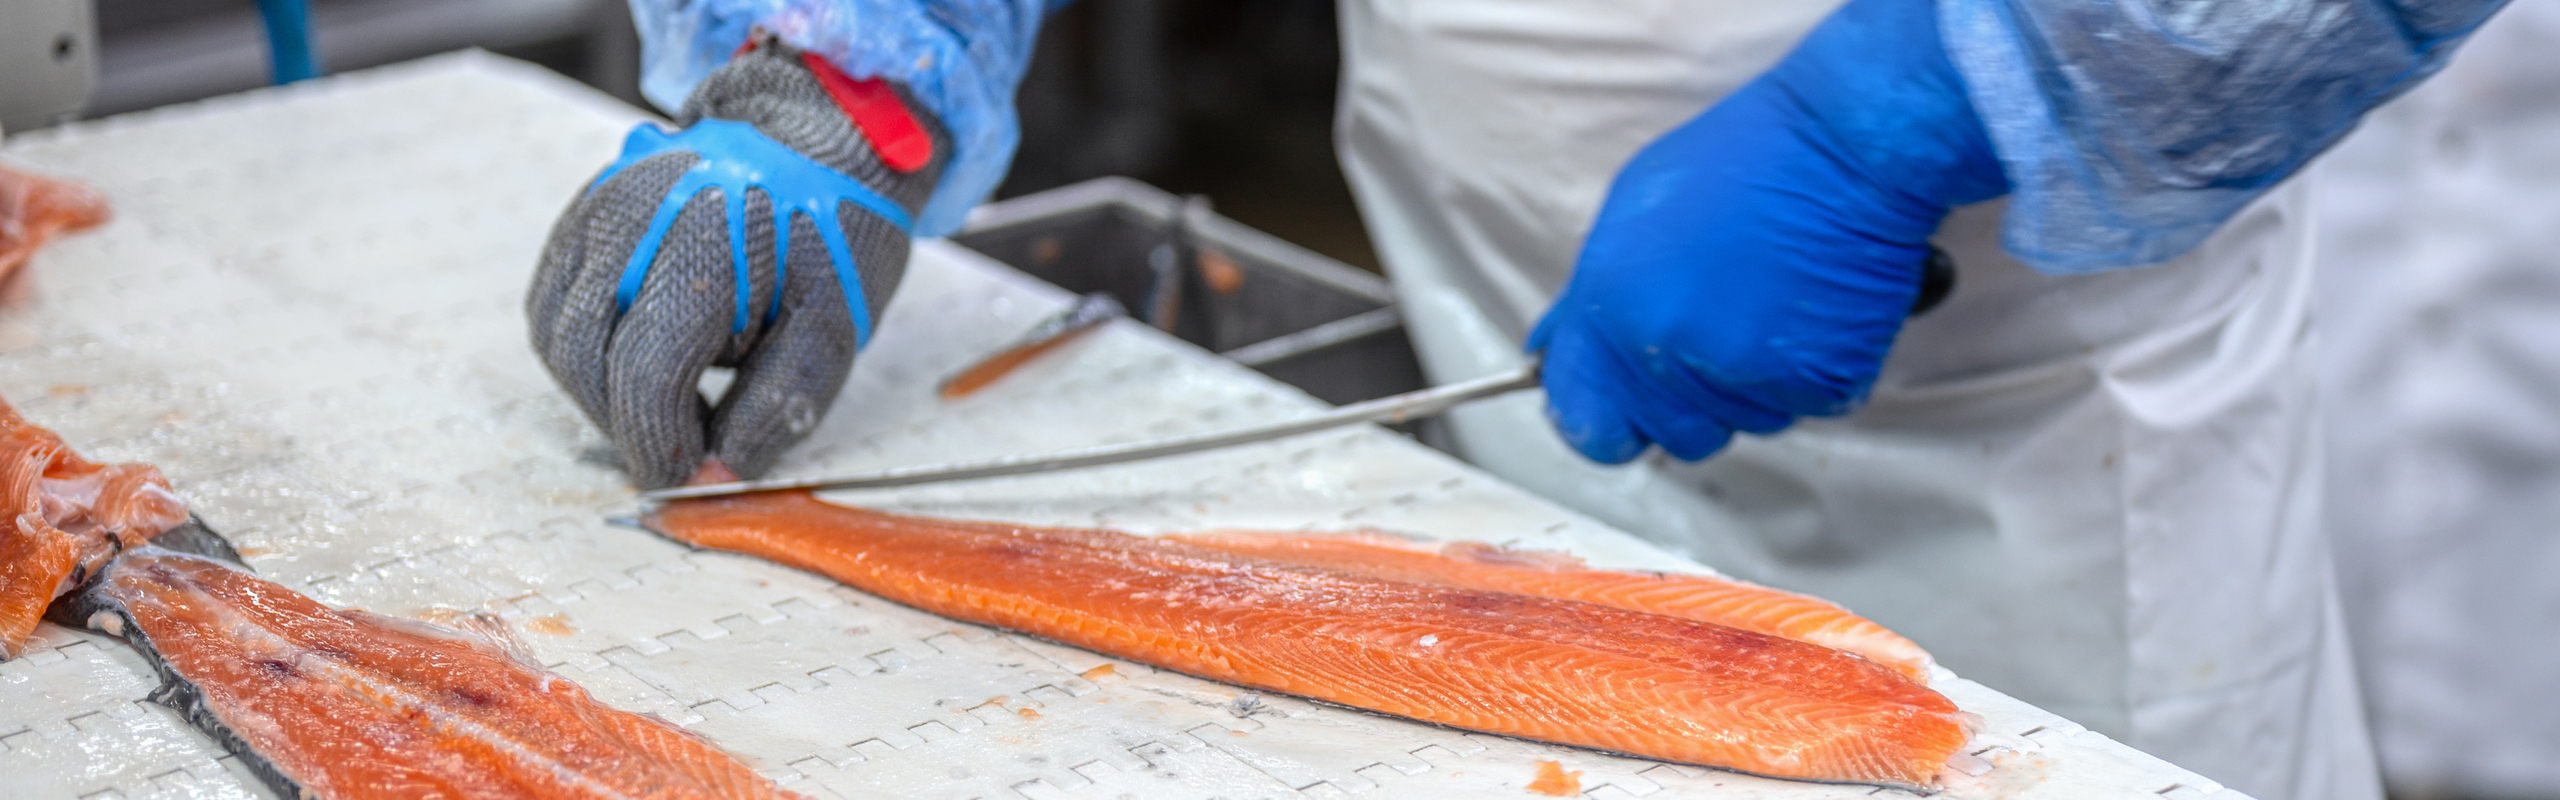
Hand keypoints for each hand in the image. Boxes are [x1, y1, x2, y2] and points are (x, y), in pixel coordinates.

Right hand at [528, 36, 947, 487]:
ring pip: (556, 335)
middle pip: (585, 361)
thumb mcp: (831, 330)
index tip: (688, 477)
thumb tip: (715, 480)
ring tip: (664, 402)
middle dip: (626, 424)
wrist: (813, 143)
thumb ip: (775, 409)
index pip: (645, 377)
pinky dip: (583, 348)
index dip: (660, 446)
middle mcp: (630, 221)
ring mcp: (594, 210)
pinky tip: (637, 358)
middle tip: (680, 444)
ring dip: (598, 390)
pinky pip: (551, 301)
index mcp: (703, 247)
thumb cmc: (831, 236)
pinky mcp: (578, 213)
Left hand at [1528, 0, 2008, 463]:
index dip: (1603, 419)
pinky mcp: (1815, 382)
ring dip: (1751, 383)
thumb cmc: (1750, 160)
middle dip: (1690, 399)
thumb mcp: (1633, 213)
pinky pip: (1800, 407)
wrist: (1847, 145)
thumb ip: (1593, 300)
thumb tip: (1555, 352)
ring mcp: (1744, 372)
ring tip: (1768, 302)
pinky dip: (1807, 373)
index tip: (1620, 407)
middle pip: (1672, 434)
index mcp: (1614, 308)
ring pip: (1740, 422)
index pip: (1586, 420)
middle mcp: (1671, 349)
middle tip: (1720, 330)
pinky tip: (1807, 310)